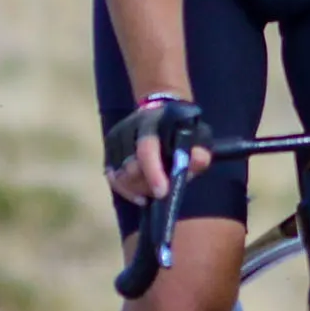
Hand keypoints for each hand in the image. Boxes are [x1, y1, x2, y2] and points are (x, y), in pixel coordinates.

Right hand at [106, 93, 202, 207]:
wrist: (160, 114)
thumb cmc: (182, 130)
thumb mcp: (198, 136)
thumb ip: (200, 150)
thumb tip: (197, 160)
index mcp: (152, 123)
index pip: (146, 148)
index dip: (153, 172)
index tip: (162, 193)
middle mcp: (129, 128)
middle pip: (130, 167)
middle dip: (147, 185)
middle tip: (162, 190)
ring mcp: (115, 138)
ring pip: (119, 175)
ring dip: (138, 189)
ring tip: (154, 189)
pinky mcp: (109, 149)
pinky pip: (112, 178)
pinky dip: (126, 191)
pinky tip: (141, 196)